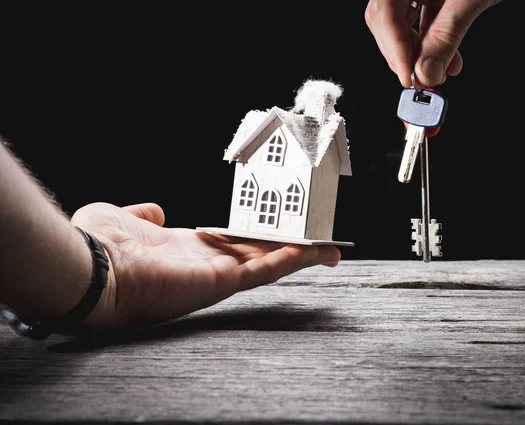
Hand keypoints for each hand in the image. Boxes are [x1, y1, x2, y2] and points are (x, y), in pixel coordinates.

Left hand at [70, 202, 339, 329]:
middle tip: (317, 242)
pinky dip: (293, 260)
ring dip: (300, 255)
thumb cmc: (99, 246)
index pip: (230, 245)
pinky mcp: (222, 282)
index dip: (254, 239)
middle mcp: (207, 266)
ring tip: (328, 248)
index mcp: (186, 251)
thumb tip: (156, 211)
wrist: (89, 268)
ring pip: (269, 264)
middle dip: (288, 249)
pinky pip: (266, 270)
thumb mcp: (123, 218)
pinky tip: (316, 250)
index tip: (273, 231)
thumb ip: (143, 214)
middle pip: (257, 255)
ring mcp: (217, 276)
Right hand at [365, 0, 501, 87]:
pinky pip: (419, 20)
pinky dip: (431, 42)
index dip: (394, 48)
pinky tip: (448, 59)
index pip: (384, 13)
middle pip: (386, 21)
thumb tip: (425, 72)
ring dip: (418, 53)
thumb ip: (446, 35)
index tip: (409, 76)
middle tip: (422, 79)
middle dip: (404, 55)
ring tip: (439, 72)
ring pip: (399, 24)